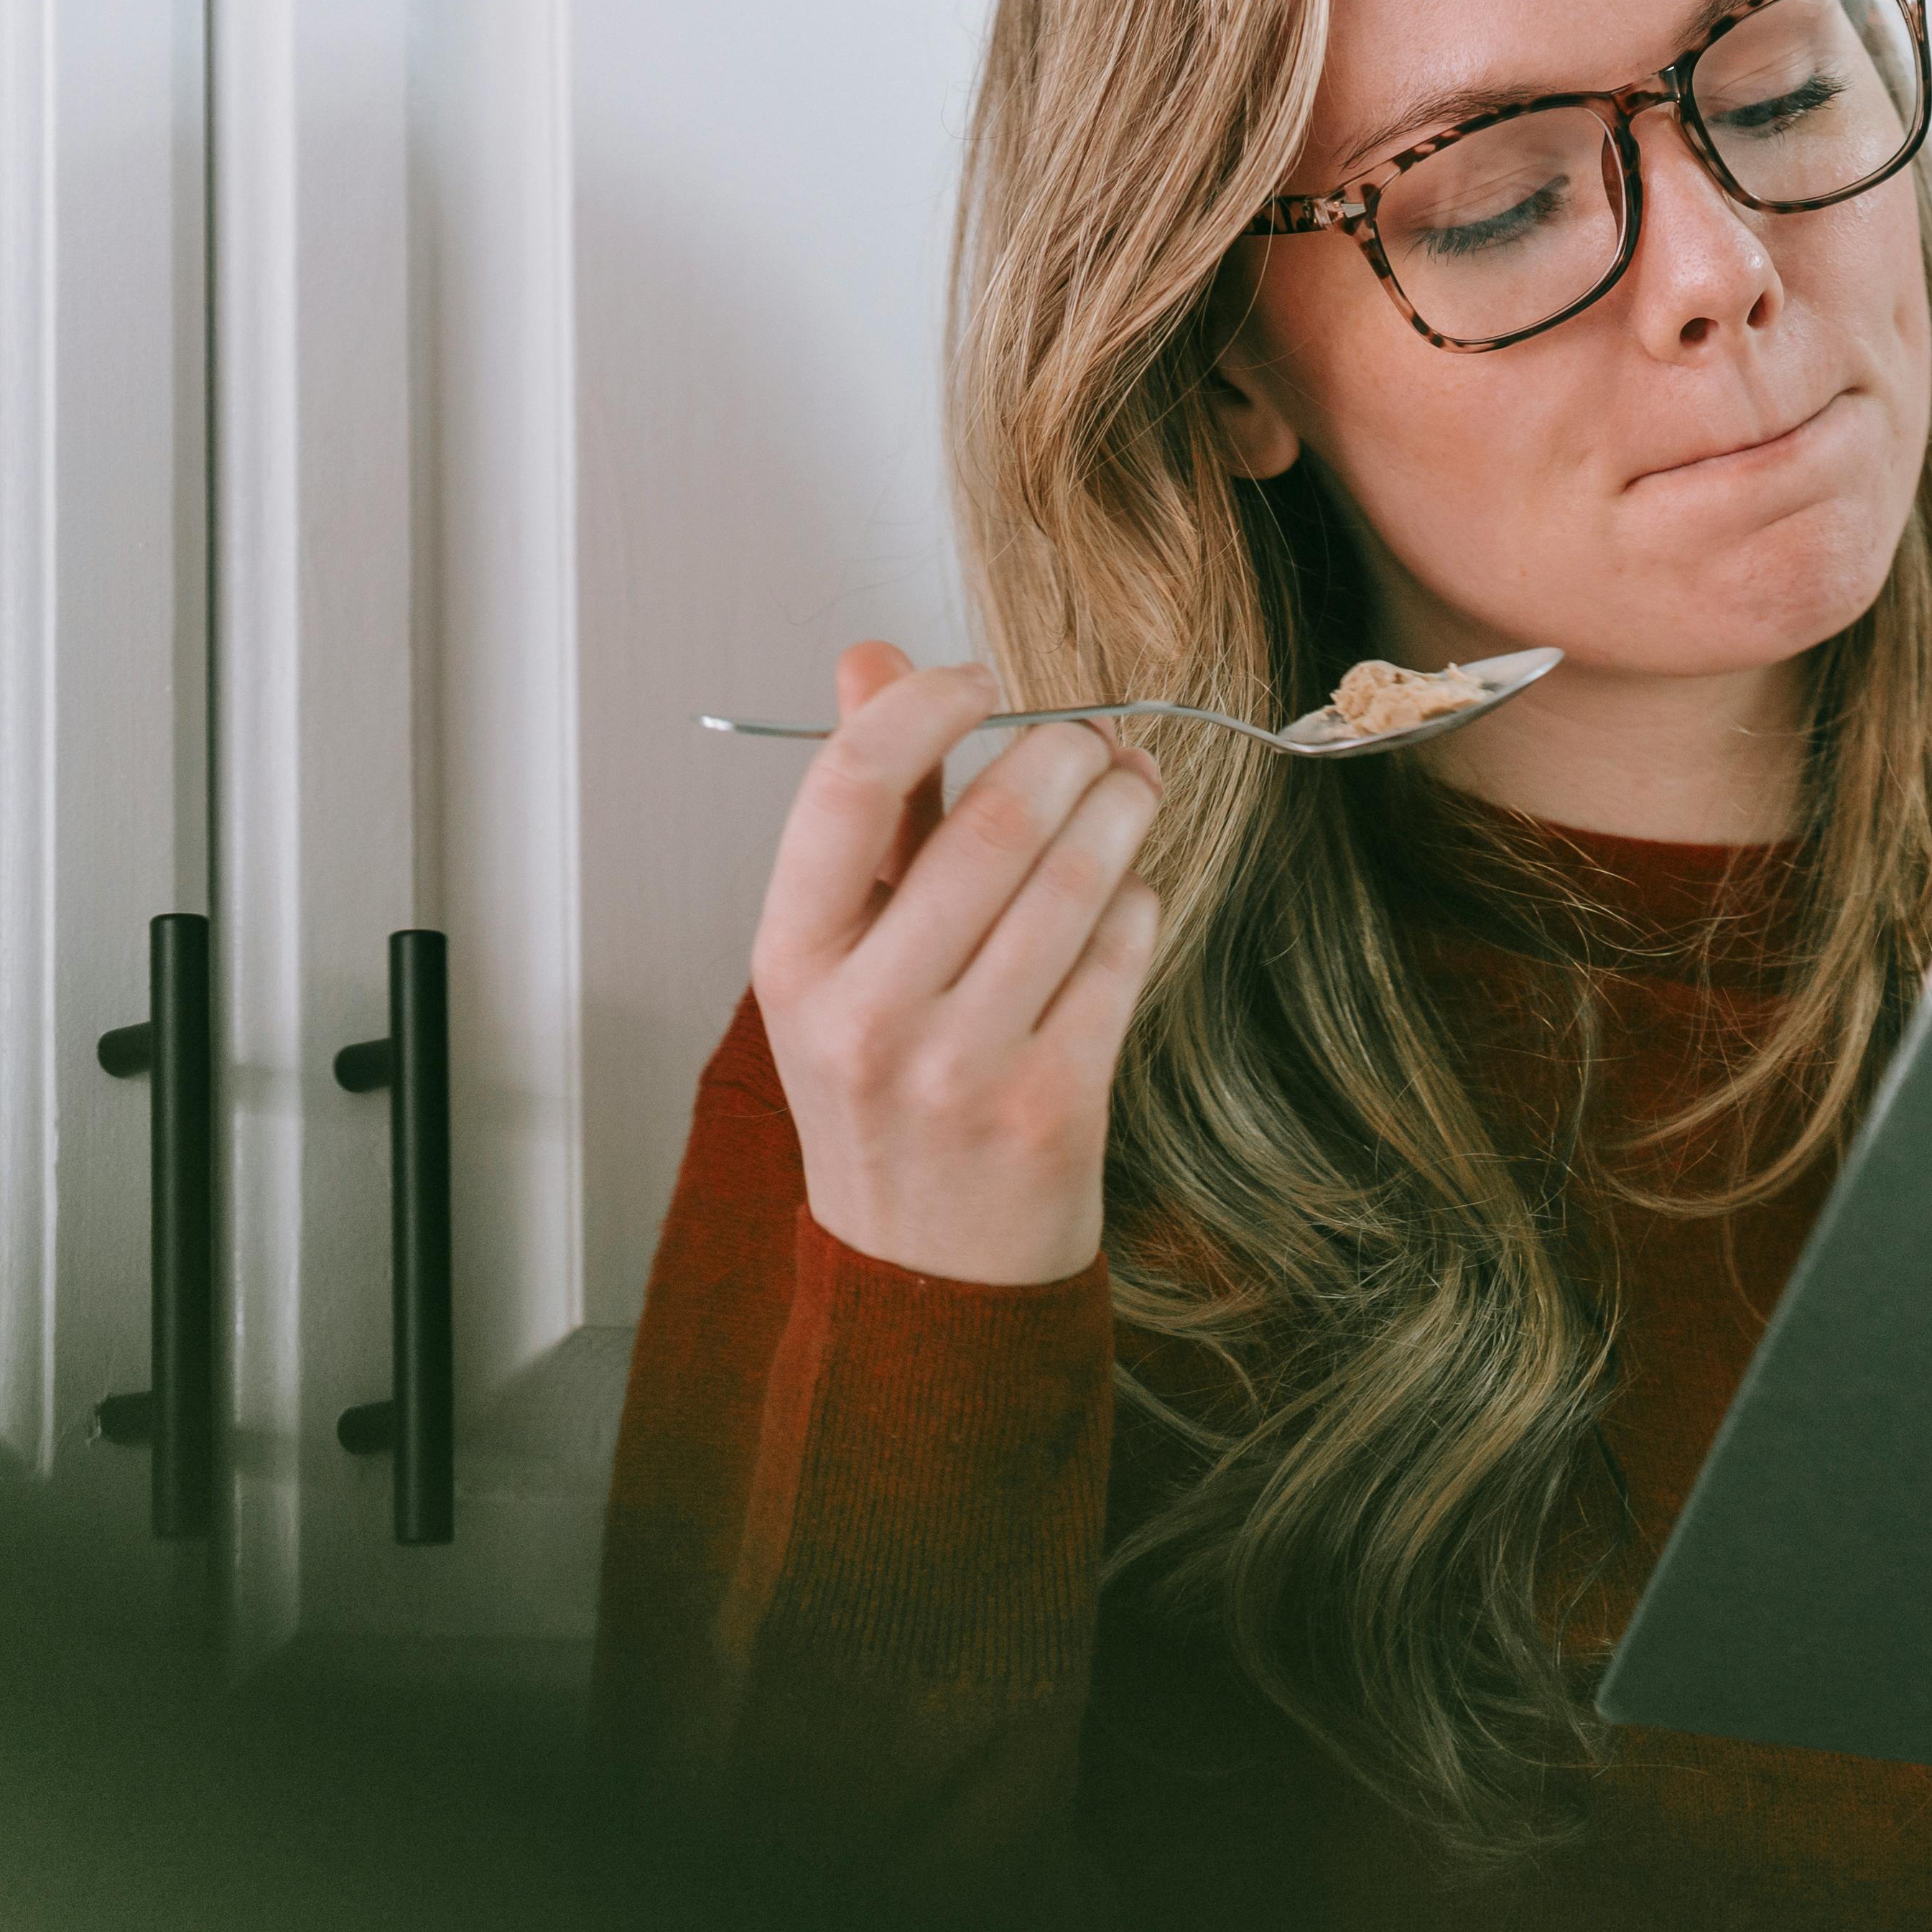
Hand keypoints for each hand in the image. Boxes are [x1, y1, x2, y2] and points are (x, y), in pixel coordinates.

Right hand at [749, 639, 1165, 1285]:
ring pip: (1075, 880)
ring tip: (1132, 786)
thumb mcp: (840, 957)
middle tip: (1094, 738)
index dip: (925, 703)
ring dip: (1122, 810)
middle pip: (994, 823)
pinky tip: (1126, 899)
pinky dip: (1137, 904)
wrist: (924, 1275)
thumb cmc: (884, 1091)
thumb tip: (869, 656)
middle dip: (1066, 753)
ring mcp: (962, 1064)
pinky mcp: (1053, 1103)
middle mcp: (868, 1013)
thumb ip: (869, 808)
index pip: (850, 787)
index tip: (981, 676)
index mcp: (794, 962)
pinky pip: (1122, 953)